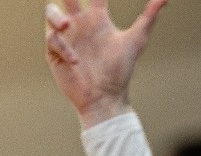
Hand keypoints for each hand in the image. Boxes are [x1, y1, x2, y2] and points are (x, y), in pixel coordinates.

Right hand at [43, 0, 169, 127]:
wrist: (106, 97)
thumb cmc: (121, 70)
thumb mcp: (136, 40)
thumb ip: (149, 16)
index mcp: (98, 19)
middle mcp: (81, 25)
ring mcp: (67, 37)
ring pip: (51, 13)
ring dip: (55, 16)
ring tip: (66, 24)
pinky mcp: (55, 53)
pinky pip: (52, 39)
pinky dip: (63, 47)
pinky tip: (76, 61)